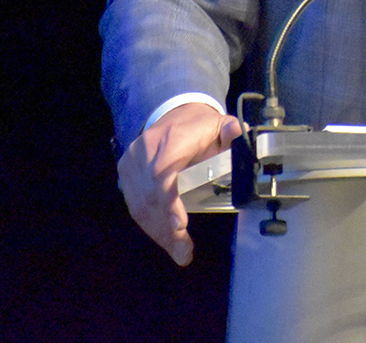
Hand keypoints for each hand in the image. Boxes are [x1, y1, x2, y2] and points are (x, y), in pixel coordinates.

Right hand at [117, 102, 242, 265]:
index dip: (168, 201)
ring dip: (159, 233)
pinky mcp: (126, 173)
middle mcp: (144, 151)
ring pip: (140, 205)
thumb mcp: (219, 124)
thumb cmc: (199, 125)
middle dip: (167, 229)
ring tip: (179, 253)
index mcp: (169, 139)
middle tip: (184, 252)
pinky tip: (166, 241)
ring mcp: (131, 163)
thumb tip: (239, 135)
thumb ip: (230, 131)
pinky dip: (151, 226)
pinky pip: (135, 205)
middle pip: (151, 196)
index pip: (162, 174)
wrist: (172, 113)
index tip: (180, 225)